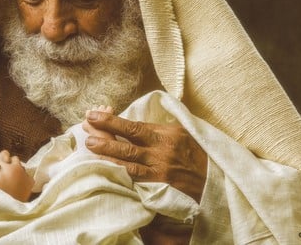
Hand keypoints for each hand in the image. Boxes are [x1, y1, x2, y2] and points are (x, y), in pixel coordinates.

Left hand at [84, 110, 206, 202]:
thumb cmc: (195, 153)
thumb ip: (157, 128)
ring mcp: (160, 170)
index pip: (134, 126)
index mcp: (166, 134)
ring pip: (128, 161)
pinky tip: (106, 168)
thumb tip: (131, 122)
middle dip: (104, 134)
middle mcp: (162, 150)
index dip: (112, 120)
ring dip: (107, 153)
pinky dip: (119, 172)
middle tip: (85, 127)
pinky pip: (135, 179)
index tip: (94, 114)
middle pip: (128, 141)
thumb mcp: (180, 133)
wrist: (214, 181)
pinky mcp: (159, 186)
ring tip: (89, 146)